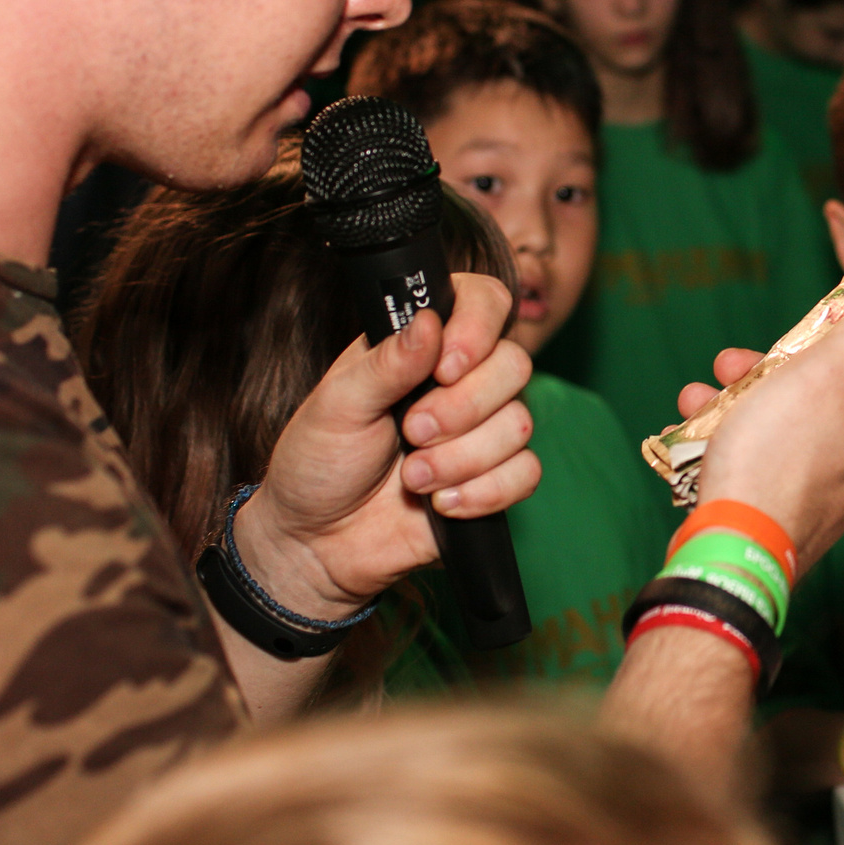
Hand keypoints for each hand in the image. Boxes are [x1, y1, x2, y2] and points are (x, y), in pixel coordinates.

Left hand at [242, 276, 538, 615]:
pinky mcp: (495, 480)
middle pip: (514, 365)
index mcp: (424, 346)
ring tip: (412, 476)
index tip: (444, 368)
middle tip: (411, 432)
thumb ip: (386, 362)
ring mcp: (482, 431)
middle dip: (462, 409)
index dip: (478, 329)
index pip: (485, 302)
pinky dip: (482, 493)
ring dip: (461, 459)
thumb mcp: (337, 405)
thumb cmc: (318, 463)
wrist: (318, 542)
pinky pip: (525, 474)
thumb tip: (429, 322)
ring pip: (519, 425)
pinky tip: (440, 503)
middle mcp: (462, 382)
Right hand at [686, 269, 843, 570]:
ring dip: (736, 406)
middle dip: (764, 374)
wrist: (735, 547)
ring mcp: (821, 498)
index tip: (784, 341)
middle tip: (728, 366)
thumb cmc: (779, 453)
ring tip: (699, 399)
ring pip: (781, 432)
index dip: (821, 346)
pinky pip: (761, 468)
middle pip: (816, 399)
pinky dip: (730, 445)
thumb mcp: (827, 370)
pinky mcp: (784, 520)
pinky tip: (697, 436)